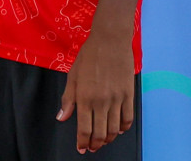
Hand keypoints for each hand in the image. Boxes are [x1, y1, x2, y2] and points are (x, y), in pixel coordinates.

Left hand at [57, 31, 134, 152]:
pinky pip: (128, 118)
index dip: (83, 142)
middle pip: (100, 133)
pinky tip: (118, 129)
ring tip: (104, 141)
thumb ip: (68, 99)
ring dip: (108, 139)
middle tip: (92, 148)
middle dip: (95, 145)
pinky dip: (123, 128)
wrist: (110, 41)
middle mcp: (101, 101)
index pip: (84, 129)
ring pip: (114, 129)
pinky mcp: (129, 95)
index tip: (81, 149)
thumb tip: (62, 117)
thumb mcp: (73, 75)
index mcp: (84, 97)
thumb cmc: (89, 55)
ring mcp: (117, 99)